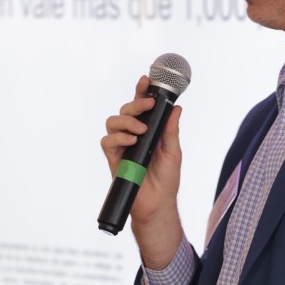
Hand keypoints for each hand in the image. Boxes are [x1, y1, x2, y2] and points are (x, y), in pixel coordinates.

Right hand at [100, 76, 183, 267]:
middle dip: (136, 103)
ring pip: (113, 121)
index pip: (142, 107)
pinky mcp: (113, 159)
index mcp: (148, 131)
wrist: (157, 205)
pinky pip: (107, 141)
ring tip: (141, 130)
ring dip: (127, 121)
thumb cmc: (167, 180)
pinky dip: (119, 138)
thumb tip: (176, 108)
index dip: (141, 91)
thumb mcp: (174, 151)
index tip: (146, 79)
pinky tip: (132, 141)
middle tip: (149, 105)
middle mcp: (133, 136)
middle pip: (126, 110)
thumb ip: (171, 130)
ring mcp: (122, 146)